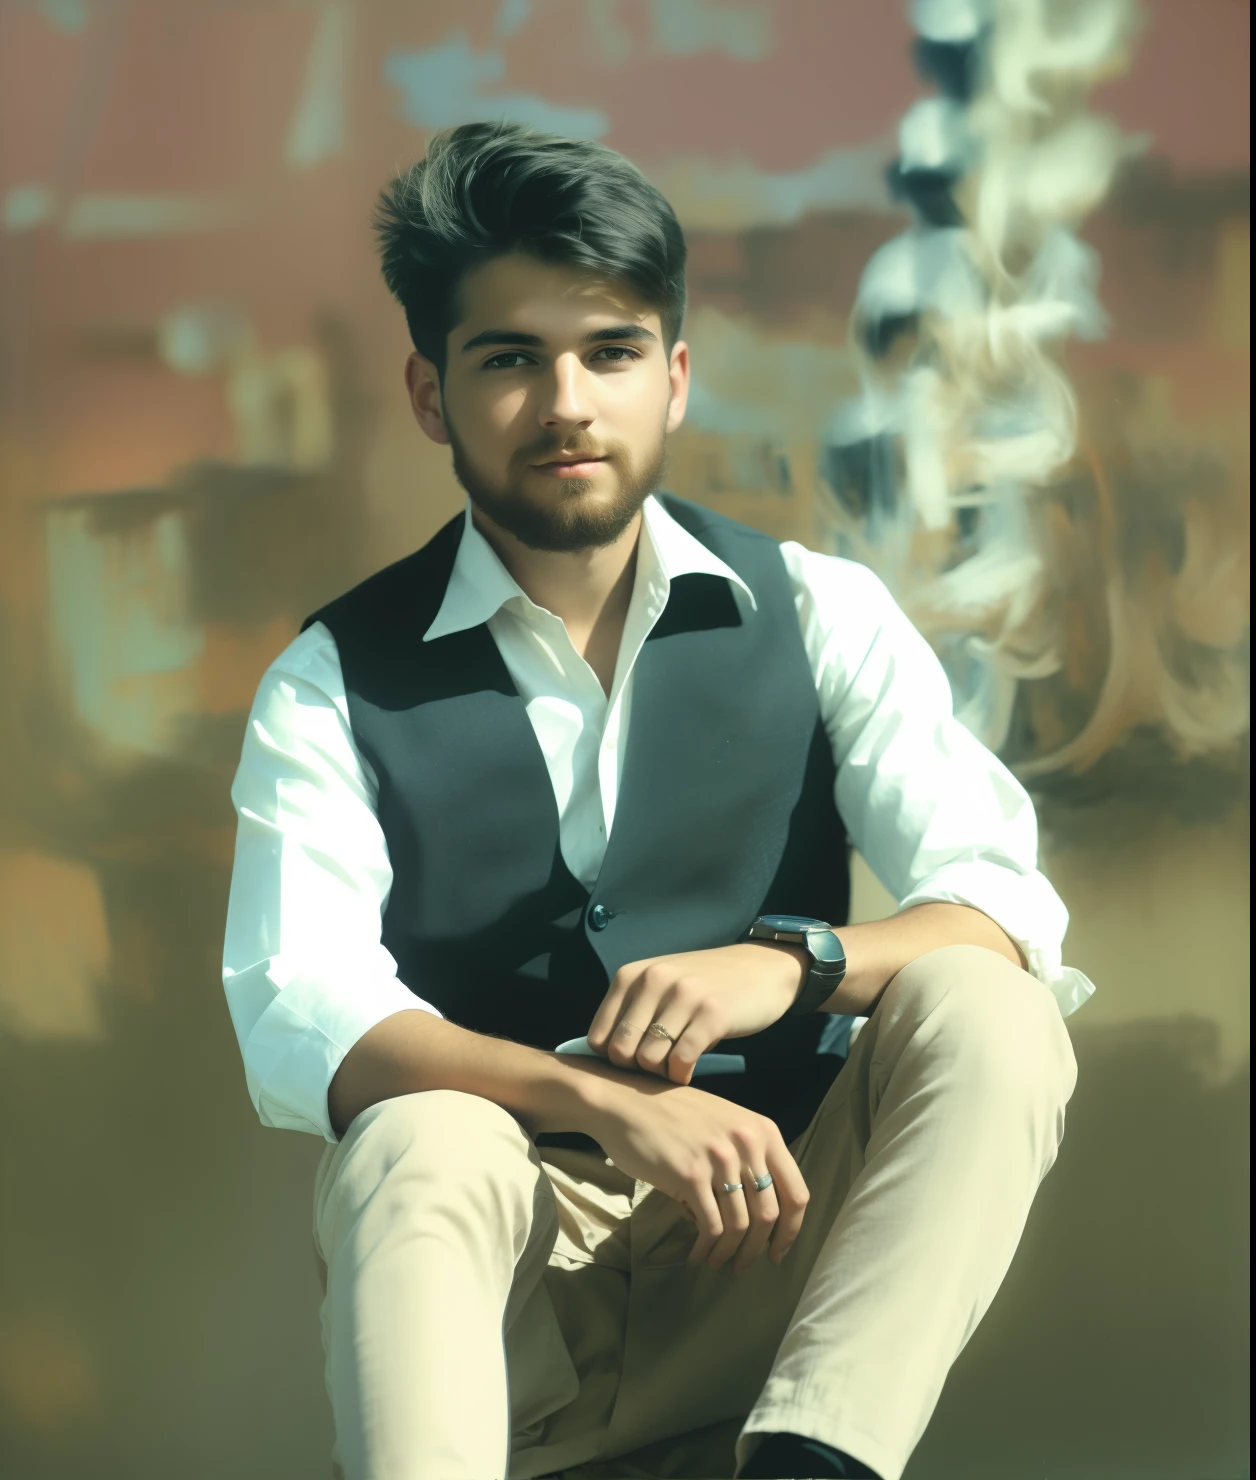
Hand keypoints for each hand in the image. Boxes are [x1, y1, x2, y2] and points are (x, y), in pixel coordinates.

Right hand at [585, 1073, 808, 1272]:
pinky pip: (710, 1226)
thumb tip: (758, 1215)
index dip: (790, 1231)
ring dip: (729, 1253)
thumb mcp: (725, 1124)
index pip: (796, 1193)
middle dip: (757, 1249)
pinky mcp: (691, 1175)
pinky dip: (706, 1248)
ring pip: (740, 1226)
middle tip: (742, 1266)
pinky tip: (697, 1255)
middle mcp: (747, 1144)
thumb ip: (748, 1158)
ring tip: (716, 1262)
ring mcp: (719, 1159)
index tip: (777, 1252)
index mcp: (764, 1132)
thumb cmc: (674, 1115)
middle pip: (769, 1216)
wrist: (627, 1102)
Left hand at [586, 942, 806, 1084]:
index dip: (613, 1060)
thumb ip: (633, 1012)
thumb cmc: (706, 984)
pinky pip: (681, 1060)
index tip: (635, 1064)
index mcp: (632, 975)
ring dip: (662, 1074)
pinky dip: (682, 1075)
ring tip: (676, 1067)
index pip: (599, 1036)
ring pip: (649, 1059)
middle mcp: (653, 980)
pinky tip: (690, 1070)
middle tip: (658, 1068)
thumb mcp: (661, 986)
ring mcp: (683, 996)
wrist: (761, 968)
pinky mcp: (711, 1014)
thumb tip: (604, 1058)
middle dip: (637, 1071)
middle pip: (622, 1052)